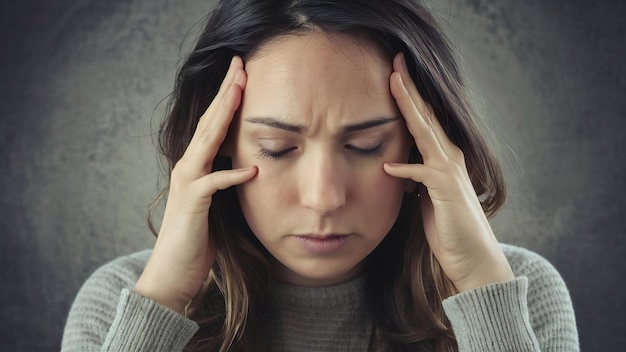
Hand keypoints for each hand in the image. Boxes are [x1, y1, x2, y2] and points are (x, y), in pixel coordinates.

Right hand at [134, 57, 256, 311]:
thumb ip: (227, 180)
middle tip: (239, 65)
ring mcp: (188, 185)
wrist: (172, 273)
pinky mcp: (192, 206)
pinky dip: (231, 175)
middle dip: (225, 93)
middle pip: (209, 123)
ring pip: (206, 142)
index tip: (242, 74)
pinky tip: (251, 168)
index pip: (213, 124)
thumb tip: (250, 164)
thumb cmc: (198, 239)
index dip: (227, 98)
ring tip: (239, 91)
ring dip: (223, 116)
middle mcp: (188, 169)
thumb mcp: (217, 203)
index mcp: (197, 166)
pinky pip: (213, 185)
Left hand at [383, 53, 513, 292]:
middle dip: (409, 89)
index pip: (423, 120)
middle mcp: (449, 158)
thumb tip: (397, 165)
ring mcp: (449, 173)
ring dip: (409, 109)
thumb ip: (415, 177)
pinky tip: (389, 165)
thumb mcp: (426, 195)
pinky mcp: (445, 192)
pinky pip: (422, 176)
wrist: (473, 257)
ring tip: (393, 85)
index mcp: (443, 157)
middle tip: (395, 62)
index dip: (409, 96)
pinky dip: (406, 170)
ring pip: (426, 133)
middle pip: (425, 117)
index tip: (394, 73)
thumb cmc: (448, 227)